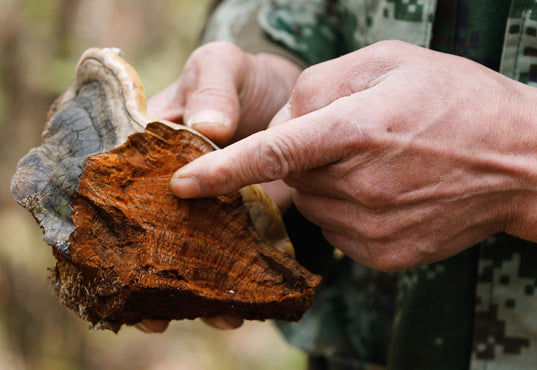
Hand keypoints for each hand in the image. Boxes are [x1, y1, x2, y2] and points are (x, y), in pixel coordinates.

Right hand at [140, 42, 299, 331]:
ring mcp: (204, 207)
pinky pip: (229, 253)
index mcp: (147, 147)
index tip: (116, 260)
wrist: (286, 96)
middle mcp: (168, 184)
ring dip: (194, 288)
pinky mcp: (238, 220)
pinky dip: (231, 279)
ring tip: (210, 316)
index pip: (116, 188)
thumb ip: (212, 87)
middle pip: (148, 235)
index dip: (110, 226)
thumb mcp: (221, 65)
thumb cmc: (240, 77)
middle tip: (156, 310)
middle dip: (150, 273)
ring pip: (187, 253)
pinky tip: (238, 307)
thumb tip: (208, 127)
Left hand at [169, 40, 536, 270]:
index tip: (181, 186)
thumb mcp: (386, 62)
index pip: (271, 153)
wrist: (520, 161)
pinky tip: (388, 188)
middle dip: (305, 154)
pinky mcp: (383, 254)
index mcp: (356, 130)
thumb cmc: (455, 100)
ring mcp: (371, 227)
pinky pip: (338, 228)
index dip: (220, 171)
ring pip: (314, 202)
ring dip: (328, 181)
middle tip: (353, 133)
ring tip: (381, 160)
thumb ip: (320, 83)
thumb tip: (282, 123)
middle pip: (292, 174)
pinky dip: (348, 207)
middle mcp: (358, 185)